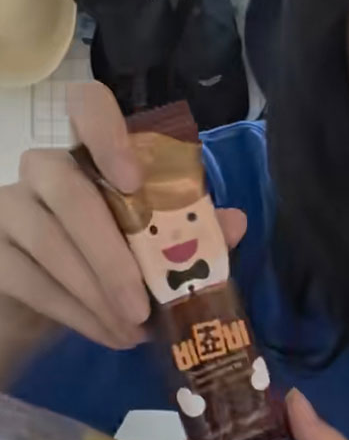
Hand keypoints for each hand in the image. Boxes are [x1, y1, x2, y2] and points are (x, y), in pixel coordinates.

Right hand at [0, 82, 245, 350]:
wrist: (45, 308)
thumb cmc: (108, 263)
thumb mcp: (154, 247)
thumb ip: (193, 230)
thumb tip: (236, 222)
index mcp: (91, 154)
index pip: (87, 105)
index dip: (108, 133)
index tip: (134, 180)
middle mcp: (44, 168)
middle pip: (70, 190)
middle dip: (112, 255)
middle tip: (142, 306)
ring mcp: (9, 207)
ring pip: (50, 241)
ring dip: (98, 293)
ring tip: (133, 330)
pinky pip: (32, 280)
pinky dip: (78, 313)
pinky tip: (109, 334)